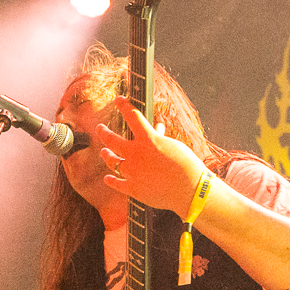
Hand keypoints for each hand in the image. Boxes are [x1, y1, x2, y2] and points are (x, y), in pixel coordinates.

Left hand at [97, 98, 208, 215]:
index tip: (118, 100)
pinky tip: (107, 178)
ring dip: (106, 155)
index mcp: (148, 139)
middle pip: (111, 139)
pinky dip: (111, 180)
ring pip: (111, 161)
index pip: (132, 116)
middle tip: (100, 128)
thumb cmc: (186, 165)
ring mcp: (132, 172)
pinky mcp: (133, 189)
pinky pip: (116, 183)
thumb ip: (160, 137)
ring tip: (104, 152)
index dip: (123, 105)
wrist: (189, 190)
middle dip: (103, 132)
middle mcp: (135, 154)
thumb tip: (156, 128)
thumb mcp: (173, 145)